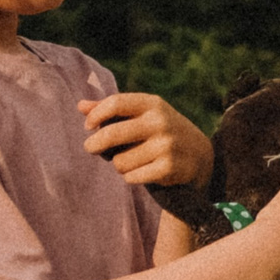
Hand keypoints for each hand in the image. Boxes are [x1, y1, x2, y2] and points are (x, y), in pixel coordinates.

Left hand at [81, 94, 213, 187]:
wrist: (199, 155)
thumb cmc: (160, 131)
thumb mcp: (143, 114)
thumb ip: (112, 110)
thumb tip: (80, 106)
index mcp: (152, 104)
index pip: (116, 103)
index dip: (96, 115)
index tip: (88, 126)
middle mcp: (160, 122)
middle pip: (112, 134)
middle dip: (95, 144)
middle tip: (90, 148)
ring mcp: (166, 145)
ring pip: (120, 161)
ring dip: (120, 164)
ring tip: (132, 161)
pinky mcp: (169, 168)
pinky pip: (132, 177)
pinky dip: (131, 177)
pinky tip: (142, 172)